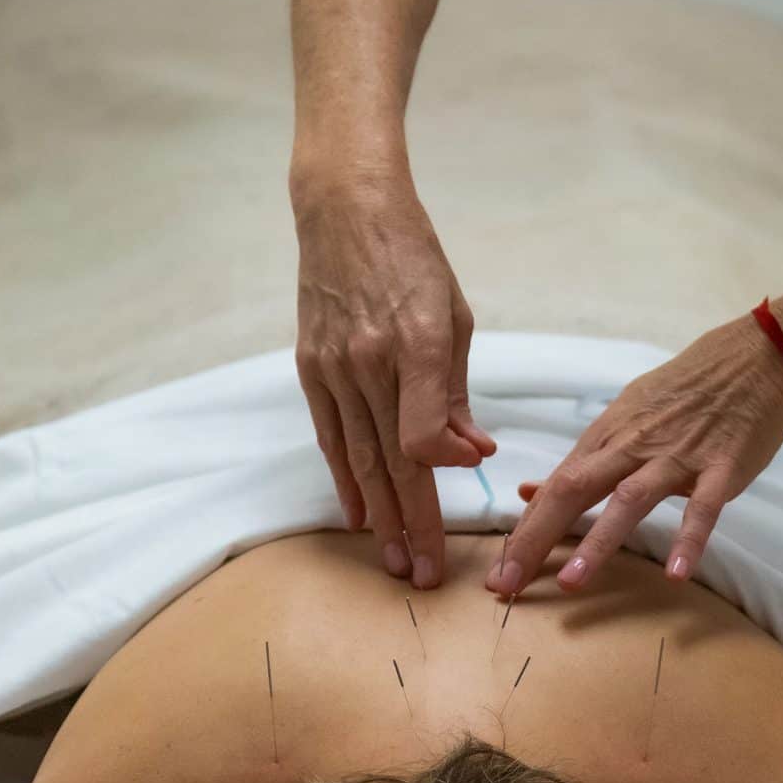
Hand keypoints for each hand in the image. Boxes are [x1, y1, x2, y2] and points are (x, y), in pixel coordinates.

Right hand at [293, 168, 494, 588]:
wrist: (344, 209)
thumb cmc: (412, 259)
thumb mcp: (453, 315)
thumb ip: (457, 392)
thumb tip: (472, 453)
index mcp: (415, 344)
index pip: (423, 431)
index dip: (442, 465)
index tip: (461, 476)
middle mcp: (369, 362)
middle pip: (392, 461)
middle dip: (412, 523)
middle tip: (425, 574)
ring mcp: (333, 368)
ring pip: (358, 459)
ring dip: (378, 517)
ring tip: (395, 562)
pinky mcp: (310, 369)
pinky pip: (330, 438)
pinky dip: (344, 482)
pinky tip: (358, 518)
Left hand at [486, 316, 782, 598]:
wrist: (756, 360)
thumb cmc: (686, 394)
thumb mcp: (625, 418)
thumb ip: (581, 462)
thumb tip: (529, 492)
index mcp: (607, 437)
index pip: (555, 487)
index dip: (524, 530)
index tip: (499, 573)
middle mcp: (633, 446)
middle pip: (574, 491)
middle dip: (537, 539)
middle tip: (509, 583)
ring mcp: (677, 456)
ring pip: (629, 499)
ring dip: (597, 541)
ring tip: (571, 582)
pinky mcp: (721, 467)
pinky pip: (703, 507)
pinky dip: (689, 538)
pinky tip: (676, 573)